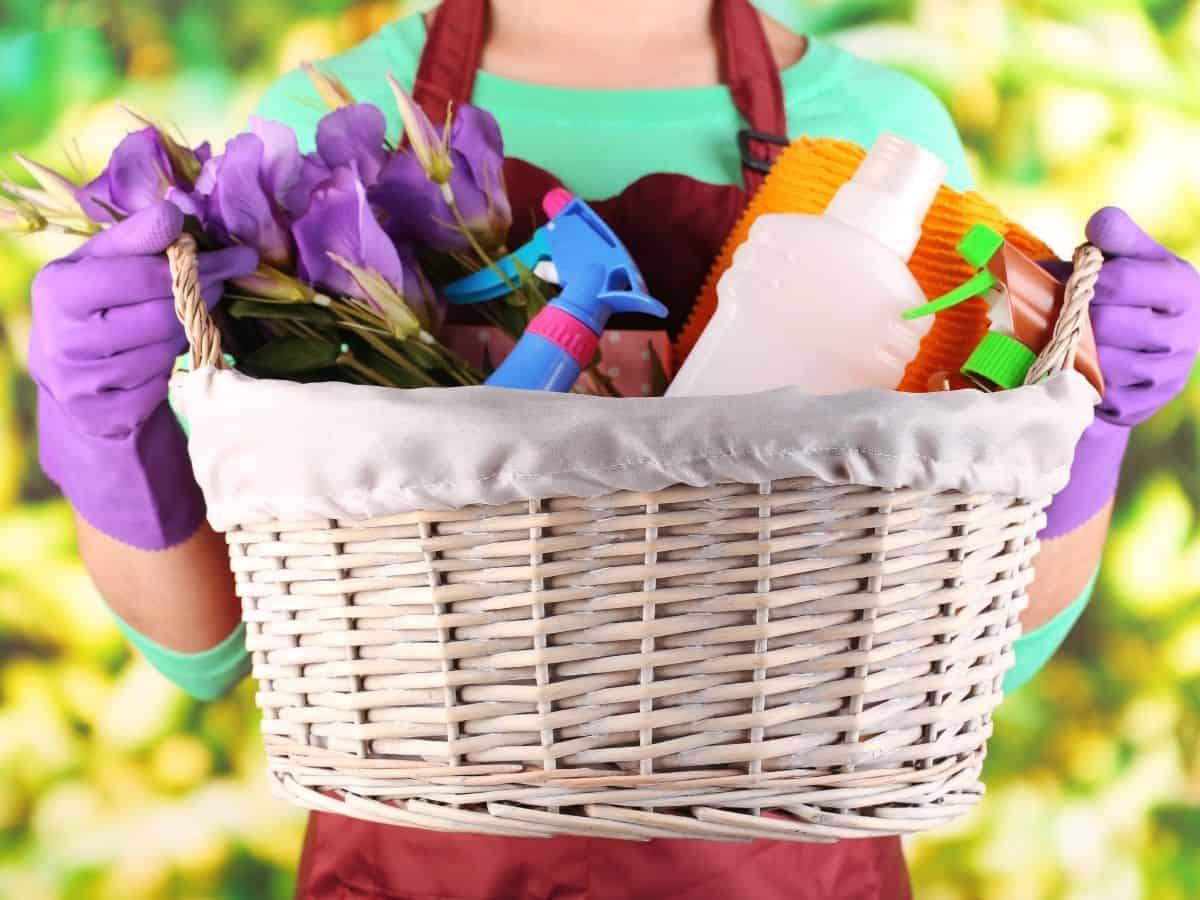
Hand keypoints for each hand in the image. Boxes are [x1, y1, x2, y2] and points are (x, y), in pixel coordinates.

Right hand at [29, 202, 255, 438]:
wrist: (77, 382)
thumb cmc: (97, 306)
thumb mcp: (103, 264)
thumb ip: (136, 238)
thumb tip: (176, 210)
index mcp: (58, 288)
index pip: (140, 274)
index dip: (193, 264)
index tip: (233, 256)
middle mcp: (63, 338)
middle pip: (162, 313)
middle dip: (203, 294)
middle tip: (227, 280)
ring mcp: (83, 382)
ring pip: (167, 349)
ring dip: (190, 331)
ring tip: (192, 315)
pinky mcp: (106, 415)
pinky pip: (164, 385)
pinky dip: (175, 366)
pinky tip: (170, 353)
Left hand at [1041, 207, 1199, 538]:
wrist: (1129, 352)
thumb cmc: (1119, 294)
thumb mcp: (1123, 258)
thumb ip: (1114, 236)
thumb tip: (1101, 223)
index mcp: (1182, 287)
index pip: (1124, 279)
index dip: (1088, 279)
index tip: (1078, 278)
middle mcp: (1187, 331)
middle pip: (1109, 323)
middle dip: (1077, 317)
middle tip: (1064, 313)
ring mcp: (1169, 372)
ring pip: (1105, 363)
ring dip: (1074, 351)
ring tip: (1064, 340)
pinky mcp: (1147, 403)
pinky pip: (1101, 395)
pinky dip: (1080, 381)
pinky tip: (1073, 368)